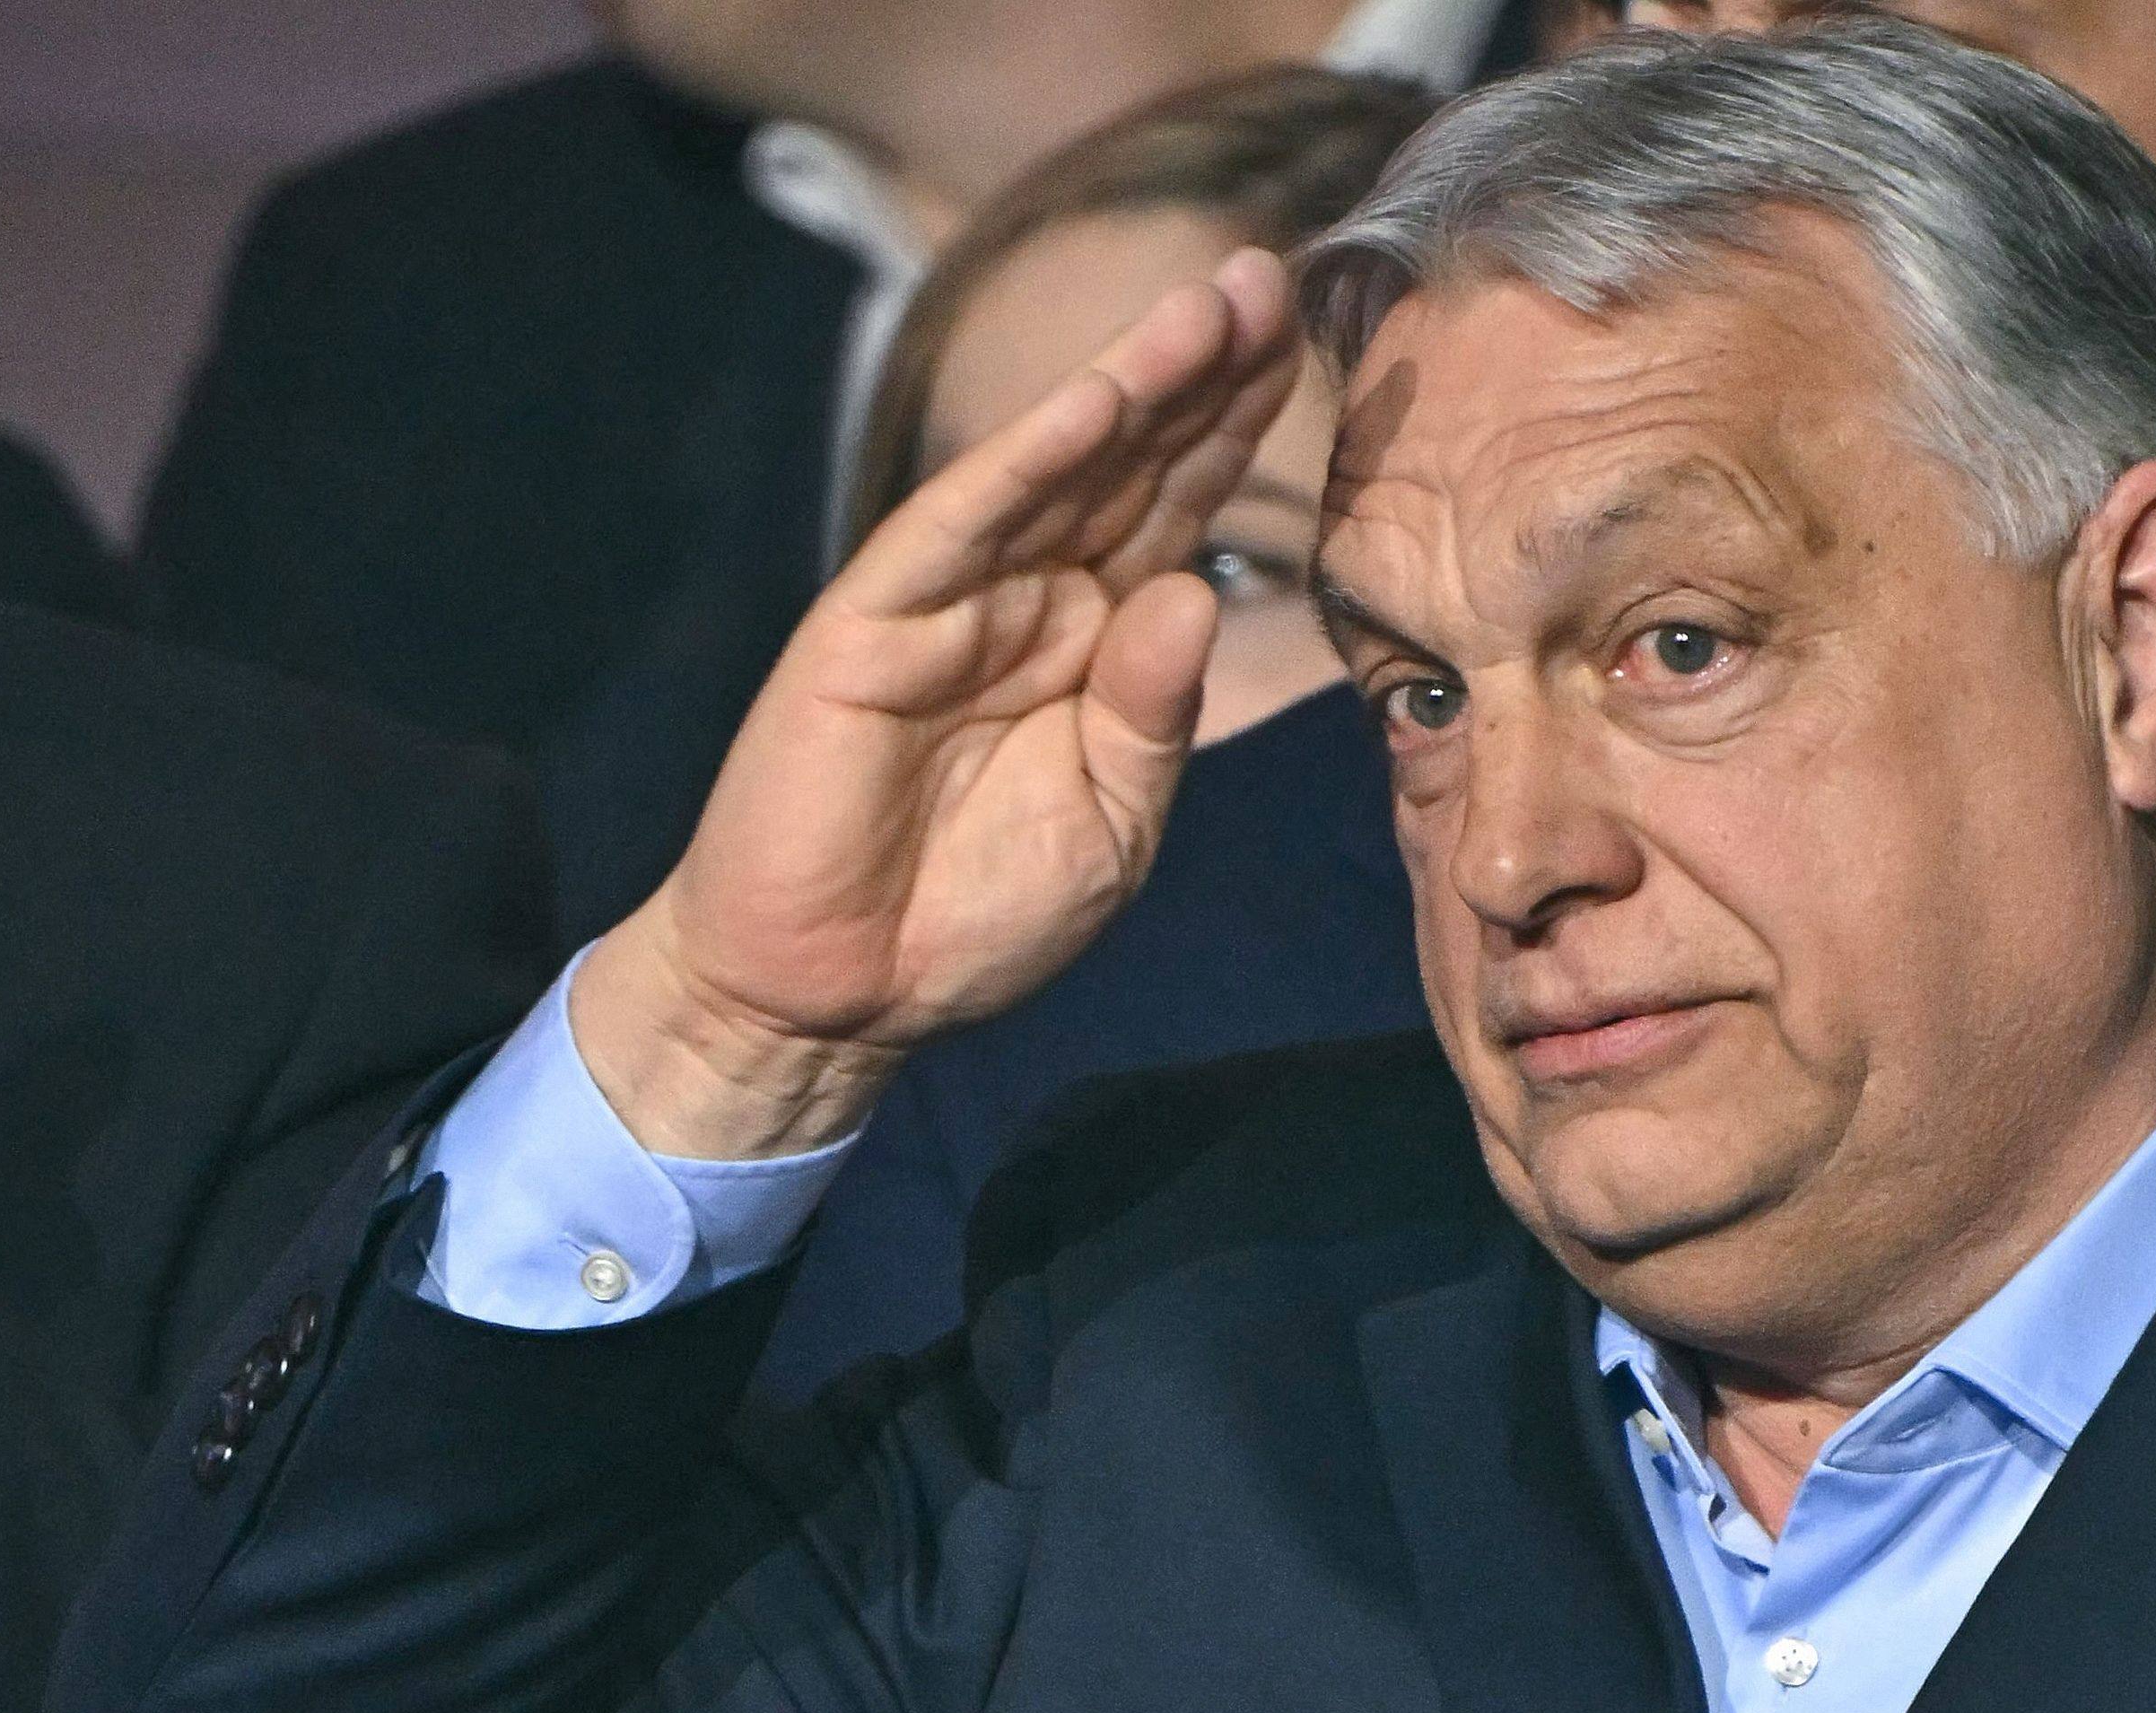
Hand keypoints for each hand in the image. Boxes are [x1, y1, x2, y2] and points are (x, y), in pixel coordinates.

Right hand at [573, 248, 1300, 1157]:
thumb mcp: (1110, 824)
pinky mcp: (873, 626)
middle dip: (1206, 372)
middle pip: (1134, 465)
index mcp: (1096, 641)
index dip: (1241, 429)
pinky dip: (1026, 462)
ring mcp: (950, 603)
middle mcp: (1030, 598)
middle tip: (1276, 275)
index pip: (1181, 511)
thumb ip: (1154, 716)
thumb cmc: (973, 915)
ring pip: (1058, 471)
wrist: (838, 995)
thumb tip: (1188, 598)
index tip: (1317, 344)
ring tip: (1213, 302)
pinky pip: (961, 527)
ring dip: (1136, 383)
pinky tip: (1099, 400)